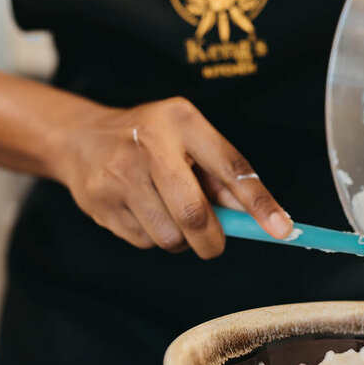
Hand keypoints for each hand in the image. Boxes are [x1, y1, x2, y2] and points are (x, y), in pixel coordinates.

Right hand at [53, 97, 292, 257]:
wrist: (81, 139)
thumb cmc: (150, 139)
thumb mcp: (189, 138)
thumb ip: (222, 174)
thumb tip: (261, 218)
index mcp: (182, 121)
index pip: (231, 167)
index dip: (259, 203)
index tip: (282, 230)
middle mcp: (149, 144)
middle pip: (194, 214)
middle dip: (212, 239)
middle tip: (215, 243)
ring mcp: (119, 175)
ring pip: (169, 236)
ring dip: (180, 238)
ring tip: (169, 212)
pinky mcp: (100, 204)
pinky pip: (143, 242)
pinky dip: (153, 237)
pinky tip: (144, 212)